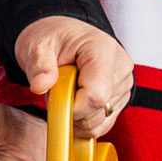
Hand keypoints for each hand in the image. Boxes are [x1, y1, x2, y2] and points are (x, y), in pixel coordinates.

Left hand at [12, 16, 133, 138]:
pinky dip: (84, 121)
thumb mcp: (37, 46)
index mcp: (103, 49)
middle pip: (98, 111)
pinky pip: (103, 124)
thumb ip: (39, 66)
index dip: (72, 107)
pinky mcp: (122, 97)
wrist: (63, 35)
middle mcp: (121, 67)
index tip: (54, 99)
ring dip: (77, 117)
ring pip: (100, 122)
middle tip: (57, 90)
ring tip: (67, 92)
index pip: (96, 95)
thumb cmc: (51, 38)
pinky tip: (75, 102)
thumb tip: (39, 86)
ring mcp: (124, 83)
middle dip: (71, 110)